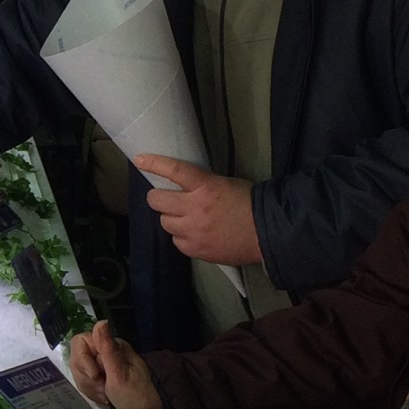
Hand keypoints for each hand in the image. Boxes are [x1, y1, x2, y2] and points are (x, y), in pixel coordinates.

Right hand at [67, 320, 165, 408]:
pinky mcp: (100, 378)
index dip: (82, 360)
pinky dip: (92, 393)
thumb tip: (101, 321)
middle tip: (103, 389)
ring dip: (90, 388)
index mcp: (111, 345)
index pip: (79, 342)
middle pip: (77, 359)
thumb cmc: (137, 395)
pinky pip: (85, 383)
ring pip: (79, 373)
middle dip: (86, 378)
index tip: (95, 375)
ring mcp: (102, 365)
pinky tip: (104, 398)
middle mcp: (104, 351)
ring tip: (106, 396)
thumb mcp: (119, 373)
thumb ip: (107, 349)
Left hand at [135, 155, 263, 267]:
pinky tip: (195, 234)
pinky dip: (182, 237)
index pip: (175, 171)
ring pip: (164, 222)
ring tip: (186, 219)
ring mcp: (193, 231)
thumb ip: (202, 185)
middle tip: (166, 199)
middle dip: (159, 198)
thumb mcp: (226, 184)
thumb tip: (182, 187)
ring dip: (171, 218)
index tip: (140, 159)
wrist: (267, 233)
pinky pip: (176, 241)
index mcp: (206, 187)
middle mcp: (195, 208)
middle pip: (157, 201)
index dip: (155, 164)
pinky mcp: (195, 249)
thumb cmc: (249, 203)